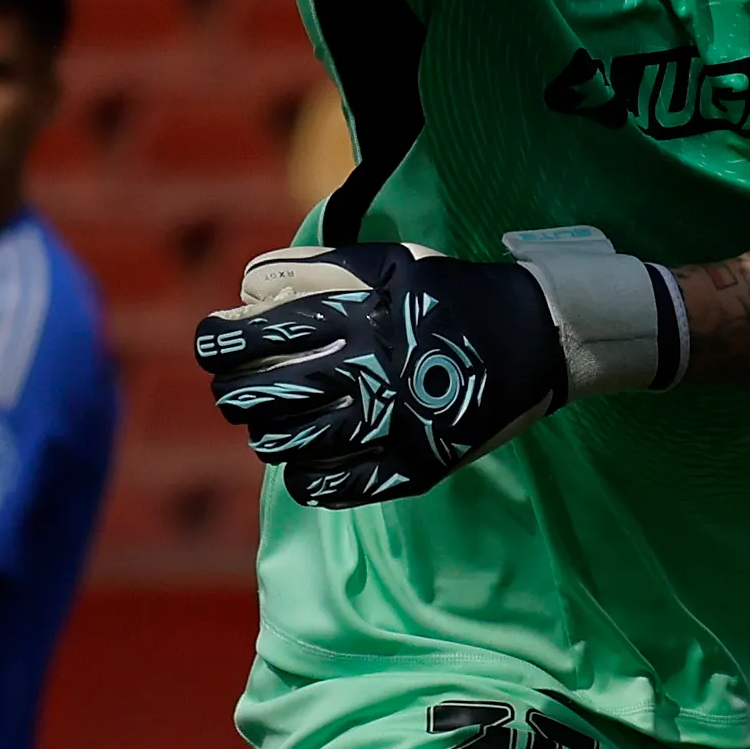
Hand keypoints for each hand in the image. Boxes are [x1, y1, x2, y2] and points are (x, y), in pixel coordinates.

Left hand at [195, 232, 683, 507]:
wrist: (537, 335)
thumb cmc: (451, 293)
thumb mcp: (387, 262)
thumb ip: (314, 270)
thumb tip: (245, 291)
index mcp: (355, 316)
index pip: (254, 336)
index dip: (216, 343)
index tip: (212, 345)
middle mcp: (366, 371)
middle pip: (260, 397)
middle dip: (233, 395)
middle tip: (237, 392)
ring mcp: (390, 423)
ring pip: (288, 446)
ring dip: (267, 437)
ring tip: (273, 426)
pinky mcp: (414, 464)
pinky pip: (334, 487)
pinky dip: (308, 478)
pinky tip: (310, 463)